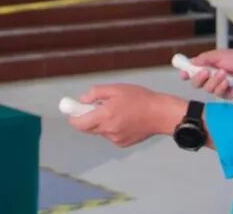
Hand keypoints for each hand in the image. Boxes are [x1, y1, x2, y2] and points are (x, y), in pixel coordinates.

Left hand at [66, 84, 185, 147]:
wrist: (160, 114)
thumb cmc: (139, 98)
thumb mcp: (116, 89)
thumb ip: (96, 94)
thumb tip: (82, 100)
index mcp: (105, 116)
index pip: (79, 123)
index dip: (73, 117)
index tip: (72, 110)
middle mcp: (108, 130)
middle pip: (88, 128)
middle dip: (87, 118)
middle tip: (96, 107)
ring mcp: (115, 139)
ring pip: (100, 131)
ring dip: (102, 122)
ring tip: (118, 111)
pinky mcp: (122, 144)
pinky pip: (110, 135)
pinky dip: (112, 128)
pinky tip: (125, 120)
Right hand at [181, 49, 232, 98]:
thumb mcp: (220, 54)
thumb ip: (205, 58)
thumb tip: (192, 61)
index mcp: (207, 66)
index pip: (192, 71)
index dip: (186, 73)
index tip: (183, 73)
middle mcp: (210, 77)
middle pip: (195, 82)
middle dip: (198, 77)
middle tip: (205, 71)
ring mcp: (217, 86)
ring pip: (206, 88)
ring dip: (214, 80)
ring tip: (224, 73)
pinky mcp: (224, 94)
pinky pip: (217, 93)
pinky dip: (221, 86)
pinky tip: (228, 82)